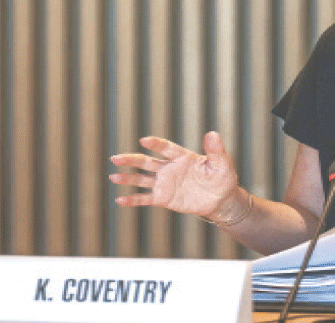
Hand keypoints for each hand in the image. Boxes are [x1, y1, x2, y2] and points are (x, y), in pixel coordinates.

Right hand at [109, 131, 241, 219]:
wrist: (220, 199)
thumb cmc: (222, 178)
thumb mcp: (221, 163)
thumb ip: (215, 150)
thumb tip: (213, 133)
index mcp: (183, 157)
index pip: (166, 148)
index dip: (155, 144)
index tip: (144, 140)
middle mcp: (170, 168)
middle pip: (147, 162)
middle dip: (131, 160)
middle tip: (115, 157)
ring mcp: (165, 183)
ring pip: (142, 179)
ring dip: (128, 178)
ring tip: (113, 176)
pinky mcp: (164, 198)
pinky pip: (146, 198)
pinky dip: (133, 199)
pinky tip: (119, 200)